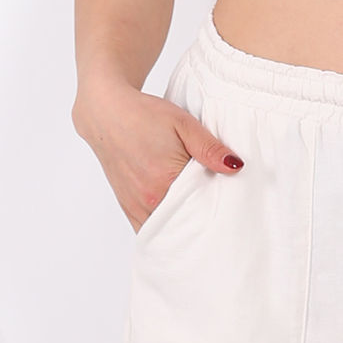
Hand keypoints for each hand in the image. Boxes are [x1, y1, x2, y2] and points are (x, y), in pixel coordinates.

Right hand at [71, 82, 243, 230]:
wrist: (107, 113)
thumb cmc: (144, 115)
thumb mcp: (183, 124)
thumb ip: (210, 148)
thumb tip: (236, 167)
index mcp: (165, 180)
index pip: (201, 209)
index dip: (216, 210)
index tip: (228, 209)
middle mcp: (148, 199)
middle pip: (184, 222)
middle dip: (201, 222)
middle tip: (218, 217)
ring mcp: (136, 205)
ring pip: (166, 228)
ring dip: (182, 225)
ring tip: (199, 219)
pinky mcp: (127, 206)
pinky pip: (148, 229)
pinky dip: (164, 228)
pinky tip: (178, 222)